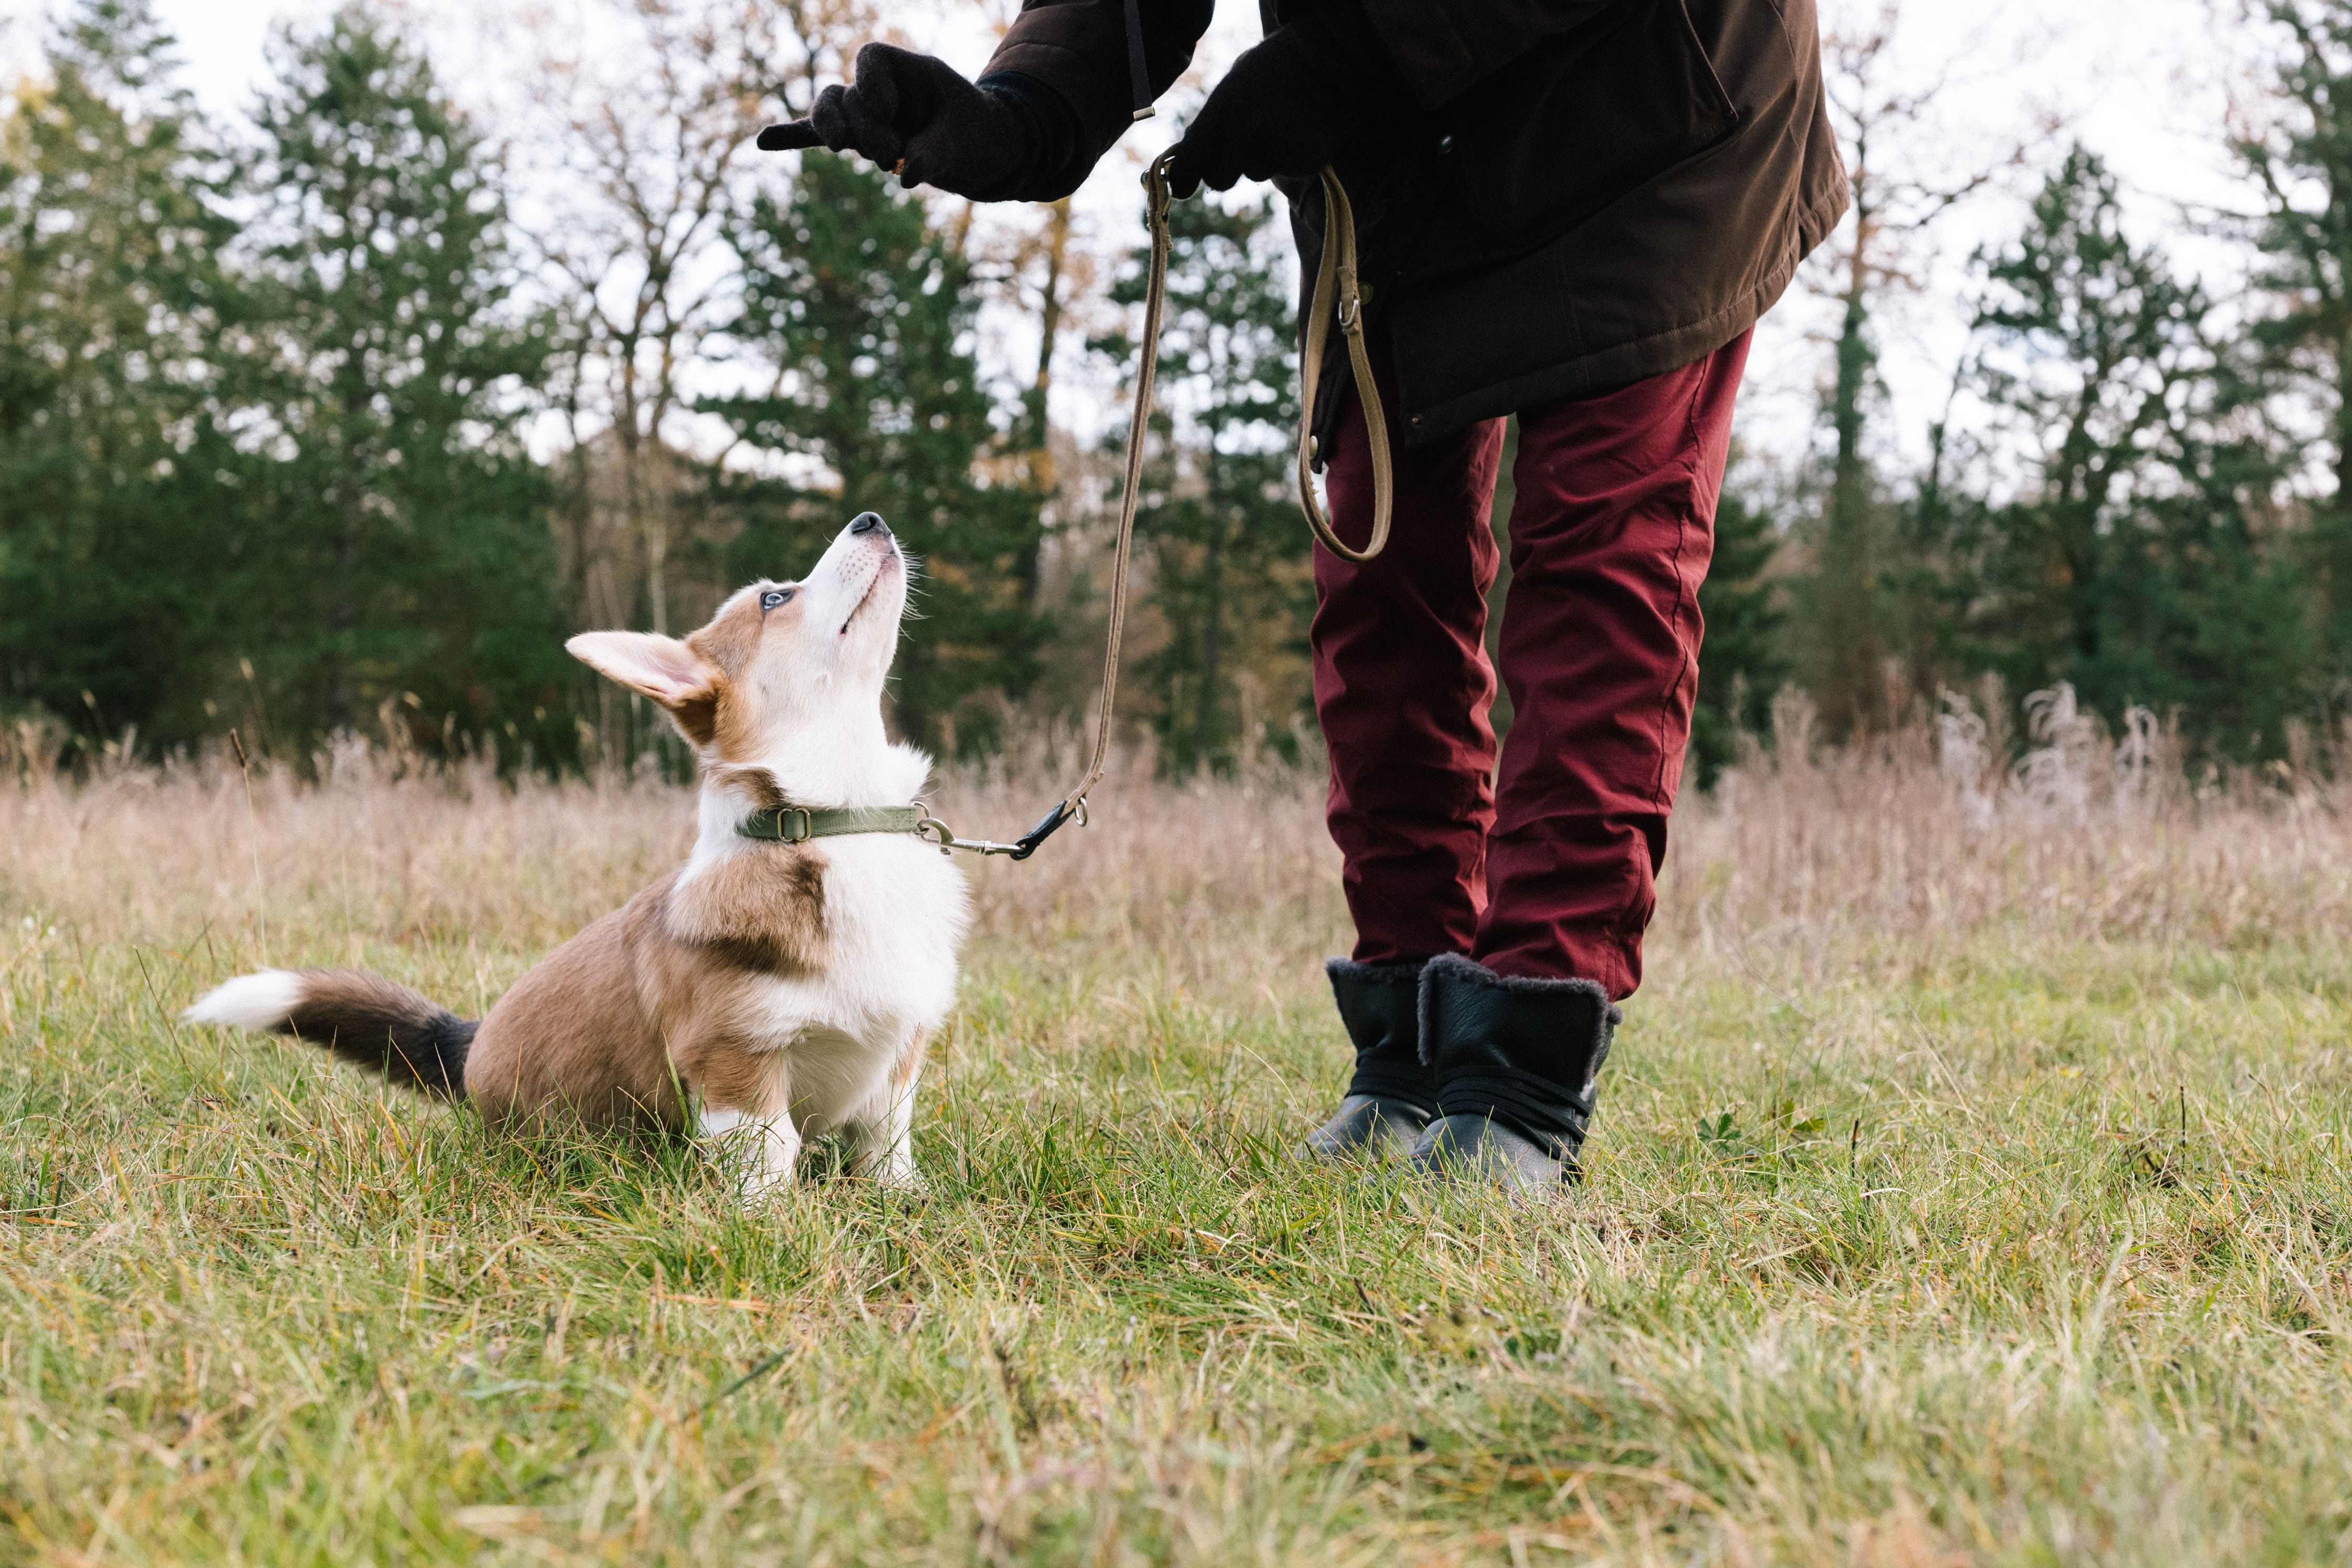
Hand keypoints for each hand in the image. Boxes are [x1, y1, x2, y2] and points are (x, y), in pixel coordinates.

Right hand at [757, 43, 1031, 198]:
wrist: (979, 150)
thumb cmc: (973, 132)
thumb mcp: (964, 138)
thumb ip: (936, 152)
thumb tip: (906, 176)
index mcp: (903, 69)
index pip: (870, 60)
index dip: (871, 84)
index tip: (889, 110)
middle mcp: (877, 89)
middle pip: (846, 94)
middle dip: (860, 126)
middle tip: (888, 158)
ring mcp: (862, 115)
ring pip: (829, 112)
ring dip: (831, 131)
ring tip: (846, 150)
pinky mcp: (856, 143)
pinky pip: (816, 137)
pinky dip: (792, 137)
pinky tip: (763, 141)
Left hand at [1165, 28, 1347, 198]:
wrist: (1332, 60)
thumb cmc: (1273, 69)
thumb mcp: (1233, 84)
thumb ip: (1209, 121)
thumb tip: (1185, 158)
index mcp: (1225, 111)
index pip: (1191, 162)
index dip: (1182, 178)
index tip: (1181, 187)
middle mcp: (1249, 137)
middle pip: (1219, 180)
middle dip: (1223, 168)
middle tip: (1238, 144)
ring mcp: (1278, 153)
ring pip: (1254, 173)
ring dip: (1259, 158)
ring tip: (1277, 124)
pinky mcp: (1305, 163)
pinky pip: (1284, 170)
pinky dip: (1286, 156)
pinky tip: (1296, 130)